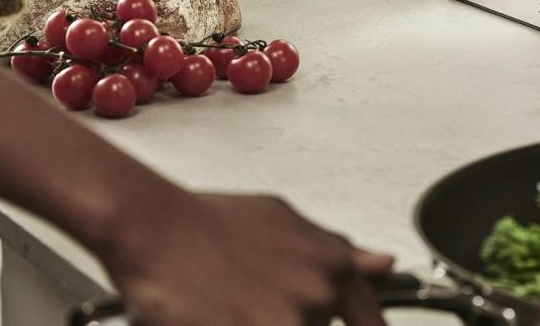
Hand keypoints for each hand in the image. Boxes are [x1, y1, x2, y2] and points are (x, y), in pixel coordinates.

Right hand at [99, 190, 393, 325]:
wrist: (156, 228)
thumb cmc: (214, 223)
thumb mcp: (285, 222)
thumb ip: (335, 250)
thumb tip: (382, 264)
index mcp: (331, 267)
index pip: (372, 320)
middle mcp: (313, 298)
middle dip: (294, 320)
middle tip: (257, 299)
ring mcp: (280, 324)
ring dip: (262, 321)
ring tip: (234, 304)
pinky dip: (236, 324)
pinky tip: (220, 312)